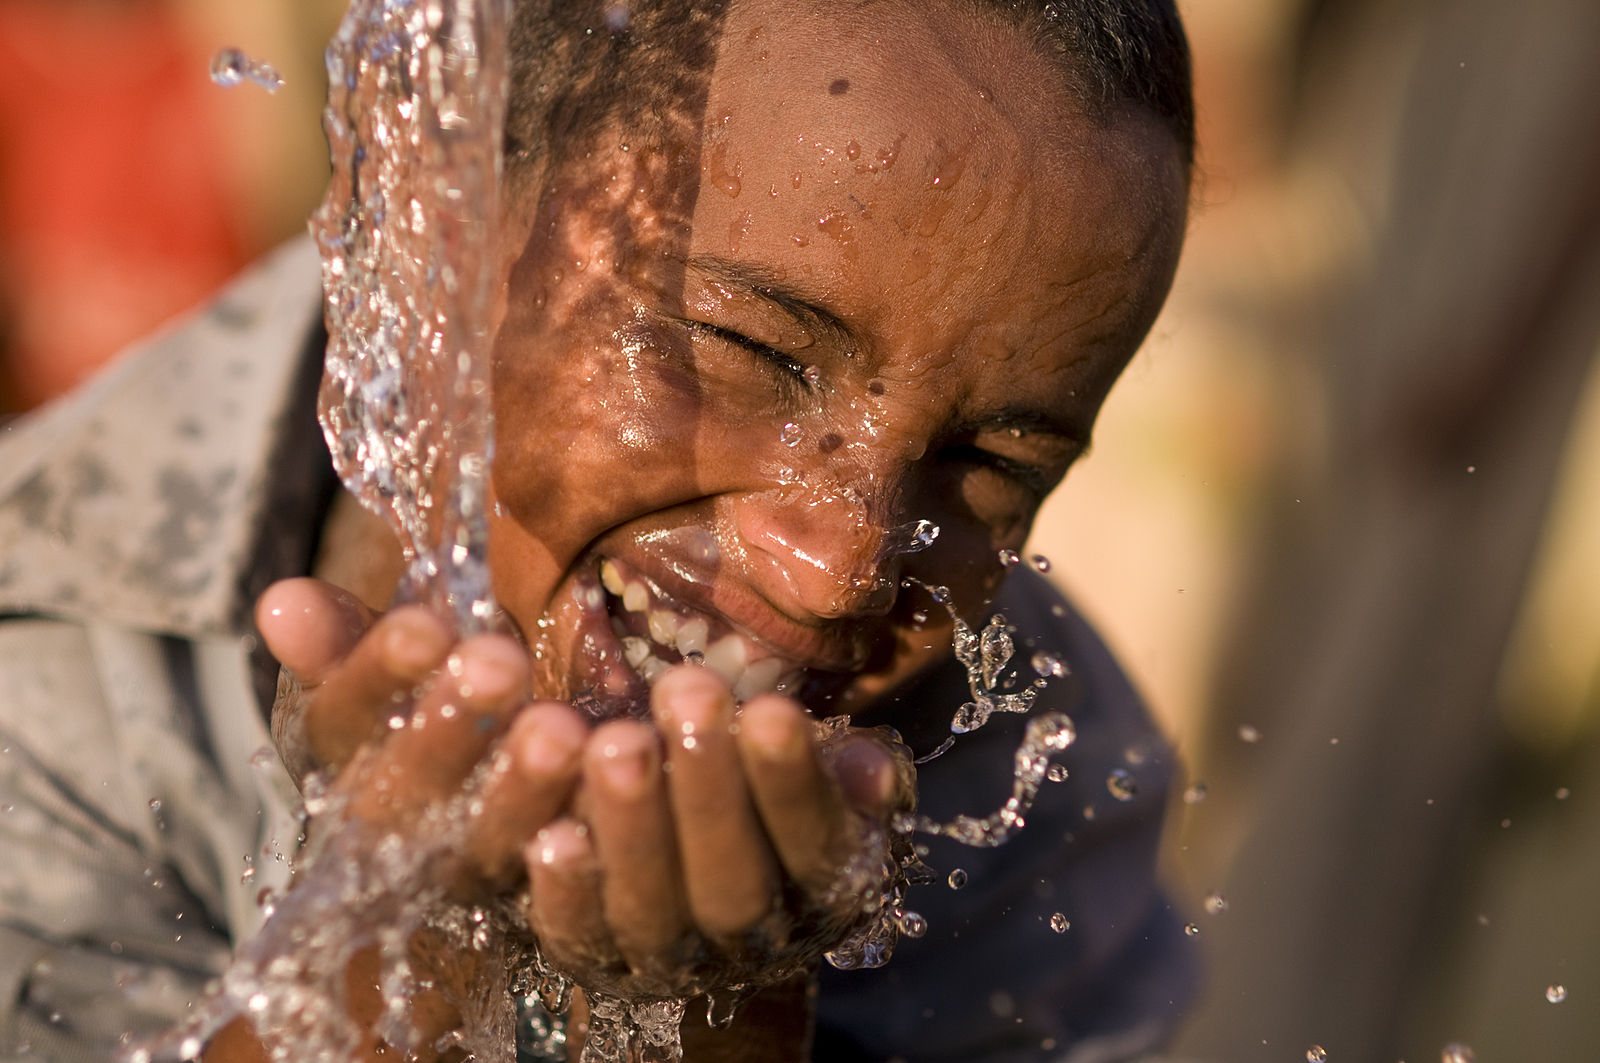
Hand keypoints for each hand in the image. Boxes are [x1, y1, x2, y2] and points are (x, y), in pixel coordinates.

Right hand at [255, 578, 588, 895]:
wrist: (562, 785)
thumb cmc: (476, 705)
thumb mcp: (421, 664)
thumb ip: (356, 638)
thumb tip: (280, 604)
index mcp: (355, 764)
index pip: (342, 725)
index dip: (376, 677)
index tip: (422, 626)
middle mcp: (402, 841)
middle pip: (404, 802)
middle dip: (448, 730)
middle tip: (498, 662)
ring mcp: (484, 881)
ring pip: (487, 852)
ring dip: (522, 790)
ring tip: (567, 726)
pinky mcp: (561, 924)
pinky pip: (566, 916)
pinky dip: (578, 875)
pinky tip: (592, 826)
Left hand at [526, 664, 913, 1002]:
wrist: (681, 854)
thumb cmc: (756, 783)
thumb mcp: (816, 775)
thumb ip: (844, 770)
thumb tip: (867, 769)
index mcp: (821, 888)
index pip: (815, 845)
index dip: (794, 783)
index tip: (770, 710)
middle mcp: (749, 940)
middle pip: (732, 884)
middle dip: (710, 789)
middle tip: (686, 693)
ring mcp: (667, 957)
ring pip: (651, 911)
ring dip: (633, 825)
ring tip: (614, 739)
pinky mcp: (592, 959)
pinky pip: (576, 933)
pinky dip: (566, 889)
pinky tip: (550, 834)